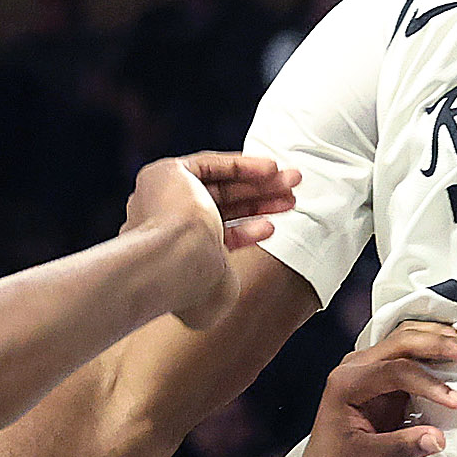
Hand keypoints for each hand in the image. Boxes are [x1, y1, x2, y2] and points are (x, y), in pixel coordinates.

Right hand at [123, 154, 299, 330]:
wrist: (173, 262)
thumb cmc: (194, 285)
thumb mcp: (217, 292)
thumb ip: (223, 279)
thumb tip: (228, 280)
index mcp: (172, 254)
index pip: (214, 236)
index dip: (248, 229)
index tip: (273, 225)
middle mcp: (162, 225)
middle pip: (221, 206)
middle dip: (259, 201)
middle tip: (290, 198)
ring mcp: (163, 198)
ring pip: (220, 185)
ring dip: (258, 182)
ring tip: (293, 181)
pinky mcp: (168, 173)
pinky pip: (212, 164)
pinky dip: (242, 165)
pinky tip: (271, 169)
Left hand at [290, 319, 456, 456]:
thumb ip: (403, 446)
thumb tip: (438, 437)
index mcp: (346, 383)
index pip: (395, 370)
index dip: (429, 383)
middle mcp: (355, 368)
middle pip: (401, 341)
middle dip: (437, 343)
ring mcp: (369, 370)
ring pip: (405, 339)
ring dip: (436, 339)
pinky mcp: (383, 379)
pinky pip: (409, 355)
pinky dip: (432, 351)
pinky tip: (451, 354)